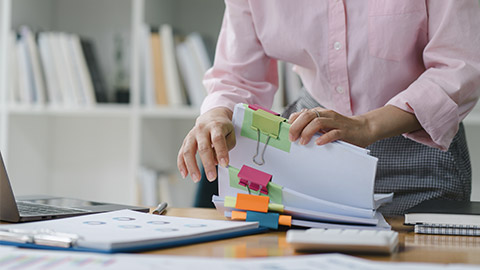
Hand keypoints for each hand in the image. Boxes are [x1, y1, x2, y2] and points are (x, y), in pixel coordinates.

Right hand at [177, 107, 234, 182]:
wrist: (212, 117)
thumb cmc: (222, 128)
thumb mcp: (230, 134)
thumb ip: (226, 147)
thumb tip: (216, 161)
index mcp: (216, 126)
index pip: (218, 139)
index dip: (221, 152)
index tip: (225, 164)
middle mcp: (202, 130)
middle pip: (203, 147)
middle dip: (207, 164)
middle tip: (211, 177)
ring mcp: (192, 135)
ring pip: (188, 151)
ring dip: (192, 166)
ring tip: (196, 178)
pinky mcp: (186, 141)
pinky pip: (181, 153)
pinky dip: (182, 165)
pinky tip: (185, 174)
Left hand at [288, 105, 421, 147]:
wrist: (363, 129)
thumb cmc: (340, 129)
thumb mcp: (324, 126)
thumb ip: (311, 126)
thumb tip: (293, 133)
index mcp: (320, 113)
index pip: (302, 113)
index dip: (293, 121)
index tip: (287, 131)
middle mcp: (327, 115)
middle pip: (308, 116)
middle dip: (297, 127)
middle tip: (292, 138)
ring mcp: (336, 122)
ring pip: (318, 122)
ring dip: (308, 132)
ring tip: (303, 142)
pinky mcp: (345, 131)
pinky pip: (333, 133)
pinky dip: (324, 137)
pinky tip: (319, 143)